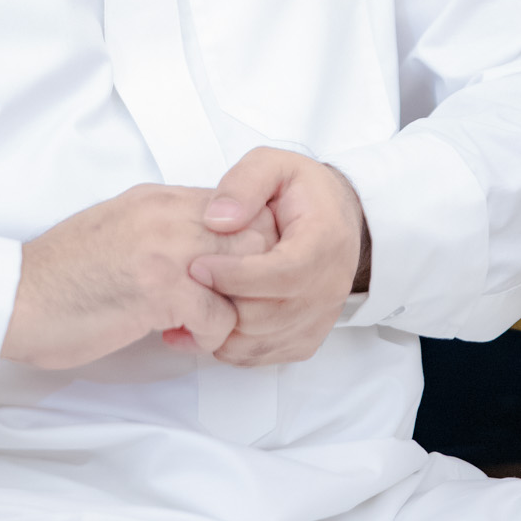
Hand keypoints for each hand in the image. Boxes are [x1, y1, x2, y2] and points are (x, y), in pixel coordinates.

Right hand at [1, 184, 277, 369]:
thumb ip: (162, 228)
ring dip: (236, 308)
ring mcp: (165, 250)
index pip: (238, 206)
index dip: (247, 246)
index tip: (232, 277)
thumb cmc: (60, 275)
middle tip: (229, 305)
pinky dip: (210, 338)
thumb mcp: (118, 228)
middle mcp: (167, 215)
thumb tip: (203, 245)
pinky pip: (220, 318)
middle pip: (255, 234)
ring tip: (207, 325)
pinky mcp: (159, 291)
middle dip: (254, 277)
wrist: (16, 299)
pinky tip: (179, 340)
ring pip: (248, 273)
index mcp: (157, 199)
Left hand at [189, 148, 368, 366]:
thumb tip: (218, 219)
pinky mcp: (307, 336)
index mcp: (325, 242)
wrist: (337, 216)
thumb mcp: (273, 165)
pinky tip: (207, 322)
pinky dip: (232, 347)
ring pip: (263, 341)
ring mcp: (321, 317)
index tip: (197, 266)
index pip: (282, 274)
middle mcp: (330, 286)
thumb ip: (244, 183)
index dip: (236, 276)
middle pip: (269, 315)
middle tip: (183, 288)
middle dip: (221, 305)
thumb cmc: (301, 190)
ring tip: (185, 307)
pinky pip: (266, 355)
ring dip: (220, 330)